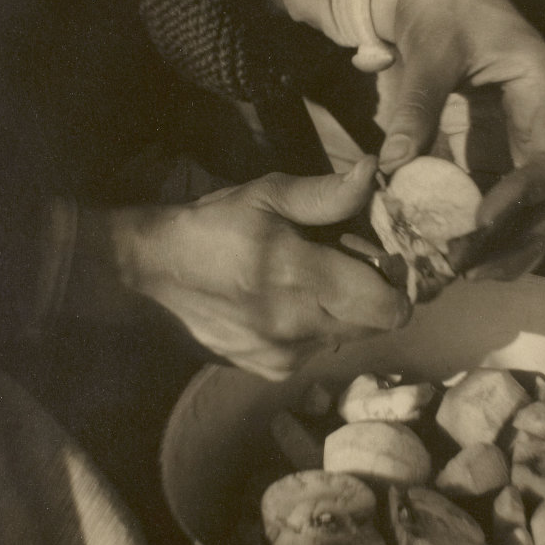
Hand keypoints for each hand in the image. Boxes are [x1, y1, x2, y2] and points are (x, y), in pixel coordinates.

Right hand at [67, 156, 409, 380]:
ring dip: (342, 313)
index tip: (379, 261)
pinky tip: (283, 307)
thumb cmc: (212, 228)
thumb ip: (325, 194)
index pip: (388, 308)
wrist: (149, 277)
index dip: (396, 286)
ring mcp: (285, 356)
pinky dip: (313, 330)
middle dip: (373, 296)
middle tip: (345, 267)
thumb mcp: (265, 197)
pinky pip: (315, 352)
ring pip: (346, 338)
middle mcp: (300, 328)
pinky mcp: (268, 371)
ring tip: (308, 285)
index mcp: (302, 277)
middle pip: (375, 326)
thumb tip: (371, 172)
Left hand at [371, 0, 544, 278]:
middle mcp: (543, 125)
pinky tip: (454, 256)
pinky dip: (481, 234)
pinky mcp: (495, 156)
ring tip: (462, 274)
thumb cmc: (442, 8)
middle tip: (469, 269)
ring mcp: (521, 144)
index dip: (524, 197)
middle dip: (516, 239)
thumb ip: (416, 104)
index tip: (480, 223)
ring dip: (503, 248)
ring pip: (532, 211)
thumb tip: (391, 167)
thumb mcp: (430, 47)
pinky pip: (498, 204)